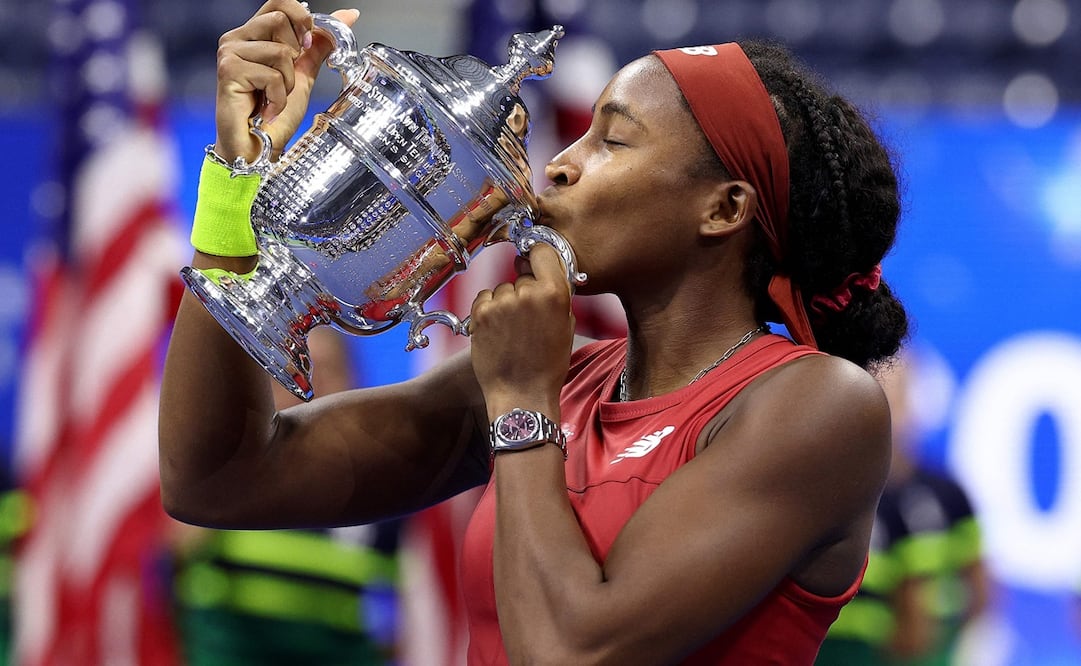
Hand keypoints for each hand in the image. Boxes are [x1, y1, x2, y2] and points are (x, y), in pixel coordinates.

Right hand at [214, 1, 360, 162]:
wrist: (257, 147)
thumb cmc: (274, 114)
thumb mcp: (303, 73)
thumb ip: (319, 44)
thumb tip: (348, 15)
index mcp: (253, 34)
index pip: (279, 1)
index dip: (300, 17)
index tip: (307, 44)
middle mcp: (237, 38)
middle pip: (280, 20)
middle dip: (294, 57)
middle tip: (283, 81)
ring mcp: (230, 53)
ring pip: (281, 51)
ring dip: (287, 82)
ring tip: (274, 99)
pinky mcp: (228, 71)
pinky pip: (272, 76)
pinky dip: (278, 98)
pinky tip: (267, 109)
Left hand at [469, 243, 574, 417]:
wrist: (522, 394)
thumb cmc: (547, 365)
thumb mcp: (566, 326)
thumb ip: (558, 295)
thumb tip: (545, 271)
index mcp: (554, 293)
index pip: (542, 251)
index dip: (537, 256)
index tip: (533, 261)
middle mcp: (527, 293)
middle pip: (522, 275)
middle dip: (524, 290)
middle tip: (527, 319)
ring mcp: (502, 303)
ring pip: (503, 288)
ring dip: (506, 303)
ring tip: (512, 331)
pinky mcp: (481, 313)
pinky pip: (485, 298)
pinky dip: (489, 310)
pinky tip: (498, 332)